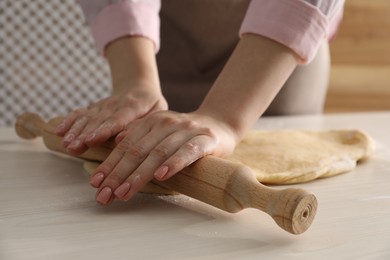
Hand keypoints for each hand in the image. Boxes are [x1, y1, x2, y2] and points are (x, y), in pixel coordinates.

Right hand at [55, 89, 167, 154]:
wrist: (139, 87)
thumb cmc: (151, 104)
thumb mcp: (157, 111)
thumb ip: (144, 123)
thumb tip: (125, 137)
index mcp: (133, 106)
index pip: (117, 120)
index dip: (103, 130)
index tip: (91, 140)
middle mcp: (114, 105)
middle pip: (97, 121)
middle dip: (84, 135)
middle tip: (73, 147)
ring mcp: (102, 106)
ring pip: (86, 118)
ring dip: (74, 131)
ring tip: (66, 144)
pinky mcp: (94, 108)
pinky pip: (79, 113)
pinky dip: (68, 121)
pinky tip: (59, 131)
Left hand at [89, 110, 237, 204]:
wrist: (220, 124)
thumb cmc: (186, 134)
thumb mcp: (161, 131)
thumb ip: (140, 135)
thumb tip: (116, 143)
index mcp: (152, 122)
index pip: (126, 145)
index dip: (110, 164)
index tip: (96, 183)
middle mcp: (166, 123)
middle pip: (138, 150)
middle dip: (119, 174)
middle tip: (105, 194)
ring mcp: (186, 130)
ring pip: (158, 153)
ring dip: (140, 174)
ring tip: (125, 192)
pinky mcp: (205, 139)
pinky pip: (187, 152)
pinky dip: (173, 163)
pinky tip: (161, 176)